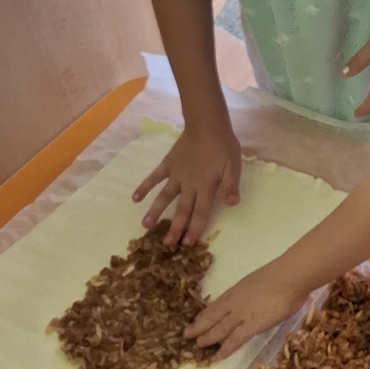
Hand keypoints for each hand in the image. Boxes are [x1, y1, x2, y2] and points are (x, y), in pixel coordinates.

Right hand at [132, 122, 241, 246]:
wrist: (206, 123)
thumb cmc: (223, 145)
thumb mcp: (234, 166)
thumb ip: (231, 186)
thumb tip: (232, 204)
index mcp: (206, 186)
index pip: (201, 212)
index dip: (194, 229)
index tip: (187, 244)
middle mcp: (188, 184)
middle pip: (181, 210)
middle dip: (175, 228)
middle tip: (167, 245)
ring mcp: (176, 174)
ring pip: (164, 197)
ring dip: (155, 212)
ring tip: (146, 226)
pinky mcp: (168, 163)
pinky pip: (154, 177)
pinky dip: (144, 187)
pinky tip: (135, 198)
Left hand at [185, 263, 303, 358]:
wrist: (290, 276)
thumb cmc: (283, 275)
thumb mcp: (261, 280)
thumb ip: (256, 290)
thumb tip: (260, 296)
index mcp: (238, 290)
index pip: (218, 304)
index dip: (206, 313)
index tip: (197, 319)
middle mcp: (235, 302)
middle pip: (213, 316)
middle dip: (200, 325)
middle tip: (187, 334)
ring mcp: (241, 315)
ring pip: (219, 328)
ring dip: (207, 337)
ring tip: (197, 345)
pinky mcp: (251, 326)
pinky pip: (235, 339)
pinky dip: (225, 349)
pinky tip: (217, 357)